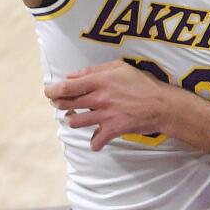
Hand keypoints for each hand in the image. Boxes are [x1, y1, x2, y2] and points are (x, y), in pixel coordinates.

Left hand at [45, 60, 167, 150]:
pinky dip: (93, 142)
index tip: (48, 91)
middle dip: (57, 103)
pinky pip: (95, 141)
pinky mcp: (112, 130)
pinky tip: (96, 137)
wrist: (161, 105)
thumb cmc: (141, 83)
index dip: (52, 90)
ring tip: (75, 117)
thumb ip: (94, 70)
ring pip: (75, 122)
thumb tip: (71, 75)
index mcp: (100, 81)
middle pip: (67, 104)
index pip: (67, 87)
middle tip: (58, 102)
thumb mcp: (119, 67)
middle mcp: (99, 98)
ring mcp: (105, 116)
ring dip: (71, 120)